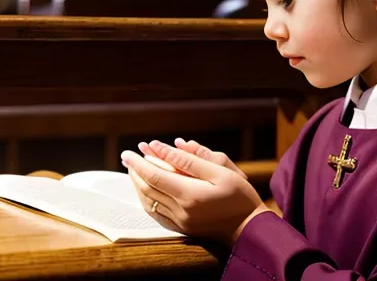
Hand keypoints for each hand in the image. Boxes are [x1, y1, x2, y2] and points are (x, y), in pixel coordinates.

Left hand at [121, 144, 268, 244]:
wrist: (249, 227)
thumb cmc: (239, 195)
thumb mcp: (220, 171)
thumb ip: (190, 159)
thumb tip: (163, 147)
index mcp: (190, 194)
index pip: (154, 176)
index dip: (138, 163)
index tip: (128, 152)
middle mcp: (181, 210)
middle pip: (147, 189)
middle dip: (135, 172)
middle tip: (127, 157)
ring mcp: (180, 221)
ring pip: (148, 201)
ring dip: (138, 185)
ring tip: (133, 170)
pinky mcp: (182, 228)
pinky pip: (155, 213)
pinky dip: (147, 199)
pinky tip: (146, 189)